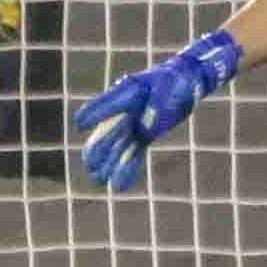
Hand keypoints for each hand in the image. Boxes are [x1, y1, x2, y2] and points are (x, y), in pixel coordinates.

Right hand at [73, 29, 241, 191]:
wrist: (185, 81)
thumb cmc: (174, 81)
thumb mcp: (168, 89)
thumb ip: (157, 106)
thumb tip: (145, 130)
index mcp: (127, 93)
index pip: (107, 104)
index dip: (94, 113)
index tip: (80, 123)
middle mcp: (125, 111)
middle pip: (107, 131)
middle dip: (98, 148)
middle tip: (90, 163)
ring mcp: (134, 124)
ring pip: (117, 146)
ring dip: (109, 163)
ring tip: (99, 179)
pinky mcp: (144, 135)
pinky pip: (134, 153)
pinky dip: (128, 168)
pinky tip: (120, 185)